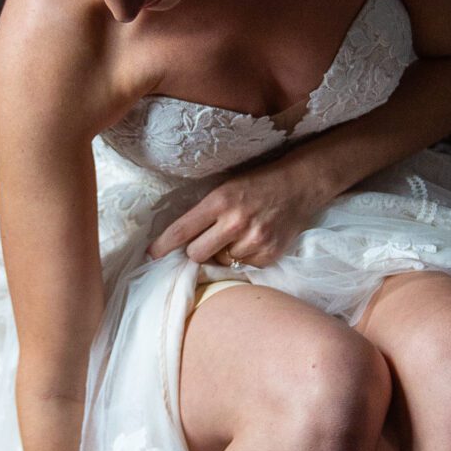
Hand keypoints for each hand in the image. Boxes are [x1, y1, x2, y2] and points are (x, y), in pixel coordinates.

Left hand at [148, 153, 331, 268]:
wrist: (299, 186)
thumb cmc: (257, 185)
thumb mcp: (226, 188)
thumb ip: (205, 212)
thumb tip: (180, 240)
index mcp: (220, 201)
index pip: (182, 230)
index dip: (162, 246)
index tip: (150, 255)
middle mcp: (235, 222)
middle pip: (196, 254)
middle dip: (196, 250)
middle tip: (206, 240)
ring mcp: (254, 240)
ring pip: (220, 262)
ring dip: (223, 253)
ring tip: (238, 235)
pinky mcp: (269, 254)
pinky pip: (242, 266)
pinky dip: (244, 256)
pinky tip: (254, 239)